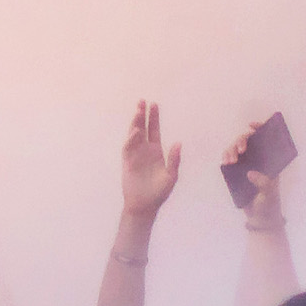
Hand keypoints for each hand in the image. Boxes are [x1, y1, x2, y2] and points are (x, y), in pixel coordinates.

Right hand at [121, 100, 180, 217]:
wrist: (145, 204)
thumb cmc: (159, 192)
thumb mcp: (171, 176)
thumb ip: (174, 159)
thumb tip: (178, 142)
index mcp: (156, 151)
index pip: (154, 130)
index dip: (154, 118)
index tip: (154, 104)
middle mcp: (144, 150)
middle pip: (143, 128)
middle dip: (142, 115)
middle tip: (142, 101)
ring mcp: (135, 155)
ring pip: (134, 135)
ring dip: (135, 123)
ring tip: (138, 112)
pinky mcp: (127, 162)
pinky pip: (128, 147)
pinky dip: (131, 139)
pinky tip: (136, 132)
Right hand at [223, 122, 283, 225]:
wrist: (259, 218)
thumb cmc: (269, 204)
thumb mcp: (269, 193)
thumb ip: (263, 182)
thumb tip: (250, 172)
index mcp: (270, 162)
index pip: (266, 141)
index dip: (260, 129)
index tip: (252, 125)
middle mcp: (258, 160)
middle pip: (248, 142)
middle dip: (241, 142)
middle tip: (240, 152)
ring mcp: (246, 165)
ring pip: (236, 149)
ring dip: (230, 151)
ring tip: (229, 161)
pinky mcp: (236, 172)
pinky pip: (229, 159)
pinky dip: (226, 157)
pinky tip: (225, 162)